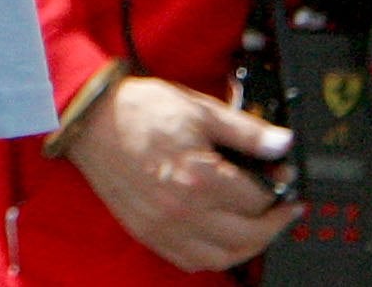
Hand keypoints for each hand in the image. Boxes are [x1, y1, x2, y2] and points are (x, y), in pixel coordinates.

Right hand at [66, 76, 297, 273]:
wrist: (87, 118)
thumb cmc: (138, 110)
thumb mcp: (198, 109)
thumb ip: (245, 131)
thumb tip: (282, 144)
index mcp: (199, 177)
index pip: (258, 198)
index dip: (277, 185)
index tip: (281, 174)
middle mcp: (183, 210)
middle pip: (248, 236)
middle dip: (274, 223)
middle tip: (283, 208)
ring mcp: (164, 226)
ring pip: (223, 258)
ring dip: (248, 247)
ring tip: (257, 227)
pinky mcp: (147, 232)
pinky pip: (190, 261)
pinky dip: (213, 256)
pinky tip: (220, 239)